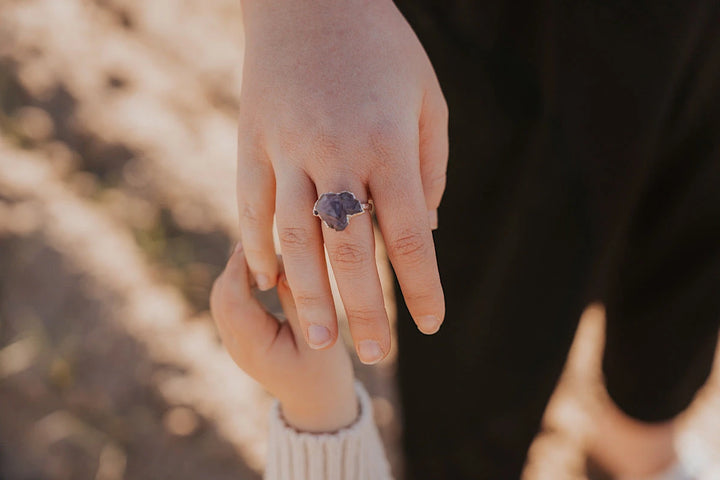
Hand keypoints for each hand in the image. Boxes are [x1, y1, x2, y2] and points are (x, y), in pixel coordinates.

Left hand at [210, 244, 356, 431]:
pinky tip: (267, 269)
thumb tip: (282, 265)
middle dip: (238, 265)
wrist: (318, 404)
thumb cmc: (325, 374)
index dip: (240, 268)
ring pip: (223, 296)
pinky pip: (233, 301)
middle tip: (264, 240)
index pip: (233, 301)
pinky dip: (244, 281)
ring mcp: (236, 342)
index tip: (259, 243)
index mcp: (254, 349)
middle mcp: (236, 345)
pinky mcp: (242, 336)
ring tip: (267, 251)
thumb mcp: (321, 340)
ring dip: (240, 272)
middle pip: (221, 295)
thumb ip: (299, 303)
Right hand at [236, 0, 447, 363]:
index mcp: (389, 143)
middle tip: (375, 355)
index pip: (411, 235)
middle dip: (367, 310)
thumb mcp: (428, 98)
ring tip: (320, 339)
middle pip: (352, 251)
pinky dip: (261, 247)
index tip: (432, 324)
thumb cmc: (383, 47)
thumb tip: (427, 230)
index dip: (424, 286)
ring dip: (309, 296)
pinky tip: (270, 281)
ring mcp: (288, 148)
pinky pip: (253, 207)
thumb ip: (430, 167)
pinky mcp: (252, 142)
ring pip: (297, 239)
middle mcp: (338, 153)